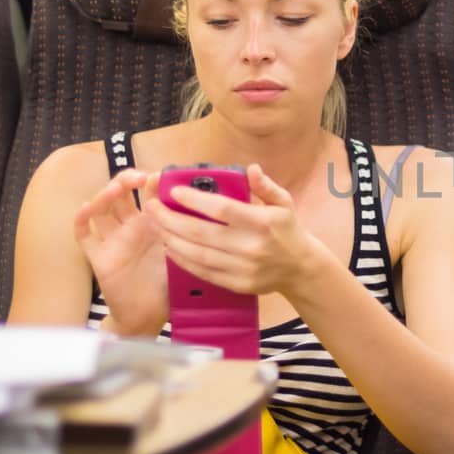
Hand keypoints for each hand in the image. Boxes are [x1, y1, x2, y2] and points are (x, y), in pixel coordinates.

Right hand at [73, 169, 168, 334]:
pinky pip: (84, 235)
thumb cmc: (167, 285)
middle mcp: (129, 228)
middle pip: (120, 195)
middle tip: (139, 177)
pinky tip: (86, 207)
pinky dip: (81, 219)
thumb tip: (201, 206)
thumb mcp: (180, 254)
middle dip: (126, 180)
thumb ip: (184, 232)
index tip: (162, 175)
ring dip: (105, 194)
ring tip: (116, 188)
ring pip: (101, 209)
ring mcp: (112, 240)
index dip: (151, 182)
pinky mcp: (98, 256)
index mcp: (151, 225)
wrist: (148, 316)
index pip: (147, 194)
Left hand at [145, 165, 326, 296]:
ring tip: (157, 225)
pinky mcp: (236, 283)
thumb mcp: (284, 202)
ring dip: (171, 239)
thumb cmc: (288, 230)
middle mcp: (250, 246)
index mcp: (262, 222)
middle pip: (200, 233)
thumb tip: (250, 169)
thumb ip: (265, 186)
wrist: (300, 269)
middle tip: (153, 207)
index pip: (221, 209)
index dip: (195, 200)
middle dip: (170, 219)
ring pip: (197, 254)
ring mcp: (242, 268)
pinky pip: (202, 271)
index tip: (174, 191)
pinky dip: (182, 260)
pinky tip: (170, 247)